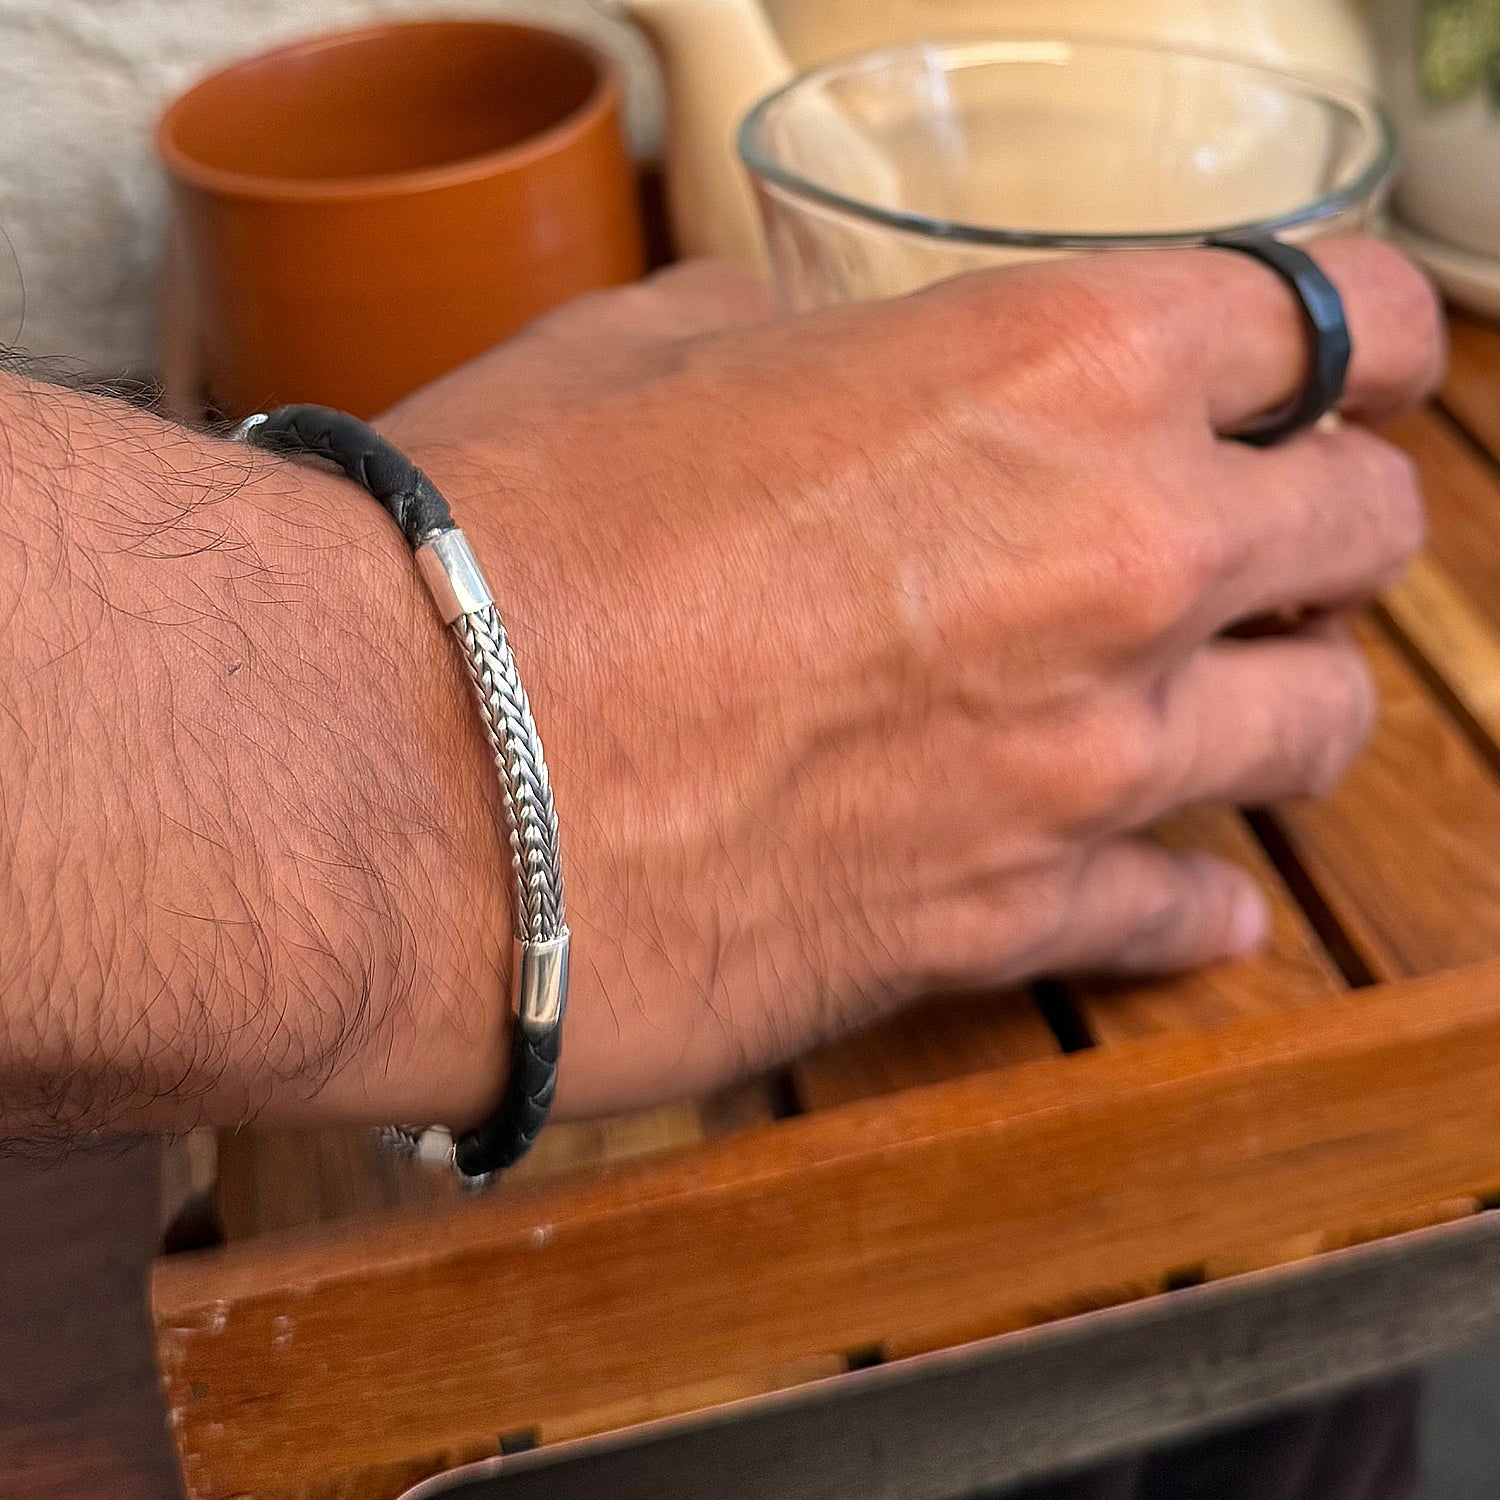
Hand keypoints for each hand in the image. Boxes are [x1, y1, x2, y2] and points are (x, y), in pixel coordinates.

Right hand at [380, 240, 1442, 1120]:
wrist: (394, 777)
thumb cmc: (496, 543)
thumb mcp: (653, 355)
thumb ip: (800, 344)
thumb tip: (820, 360)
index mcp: (1049, 370)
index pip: (1334, 321)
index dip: (1355, 339)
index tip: (1339, 372)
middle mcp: (1116, 561)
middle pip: (1363, 529)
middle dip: (1324, 523)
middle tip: (1260, 541)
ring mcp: (1079, 762)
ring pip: (1316, 729)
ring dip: (1281, 703)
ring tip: (1217, 705)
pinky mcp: (1000, 922)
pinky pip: (1175, 912)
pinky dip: (1186, 900)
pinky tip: (1177, 893)